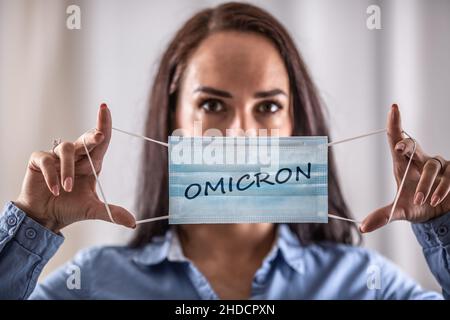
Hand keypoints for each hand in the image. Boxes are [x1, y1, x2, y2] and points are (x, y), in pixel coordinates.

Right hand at [14, 103, 135, 232]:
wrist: (45, 217)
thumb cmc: (70, 208)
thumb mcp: (93, 210)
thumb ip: (112, 213)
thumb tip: (133, 223)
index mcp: (92, 163)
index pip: (101, 140)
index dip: (104, 124)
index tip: (105, 108)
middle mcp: (76, 156)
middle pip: (85, 139)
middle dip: (93, 137)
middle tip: (99, 137)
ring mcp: (57, 156)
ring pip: (66, 149)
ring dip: (68, 169)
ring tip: (68, 189)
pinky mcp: (39, 160)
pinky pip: (46, 159)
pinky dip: (52, 175)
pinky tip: (55, 189)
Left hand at [361, 104, 449, 232]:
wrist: (438, 215)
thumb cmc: (416, 205)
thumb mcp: (399, 212)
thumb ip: (382, 217)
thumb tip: (362, 227)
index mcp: (403, 163)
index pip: (397, 139)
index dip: (395, 123)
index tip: (393, 107)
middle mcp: (420, 160)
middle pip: (413, 146)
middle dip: (407, 145)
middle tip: (399, 149)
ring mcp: (439, 164)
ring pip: (430, 168)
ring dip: (425, 185)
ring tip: (421, 201)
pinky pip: (448, 177)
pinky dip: (441, 189)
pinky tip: (436, 199)